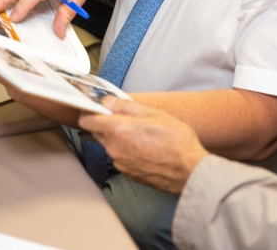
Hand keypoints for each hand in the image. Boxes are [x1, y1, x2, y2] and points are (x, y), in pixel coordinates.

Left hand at [79, 98, 210, 193]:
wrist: (189, 171)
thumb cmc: (177, 142)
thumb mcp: (154, 113)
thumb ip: (126, 106)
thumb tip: (109, 102)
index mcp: (118, 130)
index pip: (87, 120)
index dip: (90, 111)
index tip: (98, 107)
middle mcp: (115, 148)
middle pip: (97, 132)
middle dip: (106, 123)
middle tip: (125, 117)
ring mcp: (121, 163)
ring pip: (110, 145)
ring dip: (119, 138)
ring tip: (141, 133)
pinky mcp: (128, 173)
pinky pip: (121, 157)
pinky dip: (128, 151)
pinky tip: (145, 147)